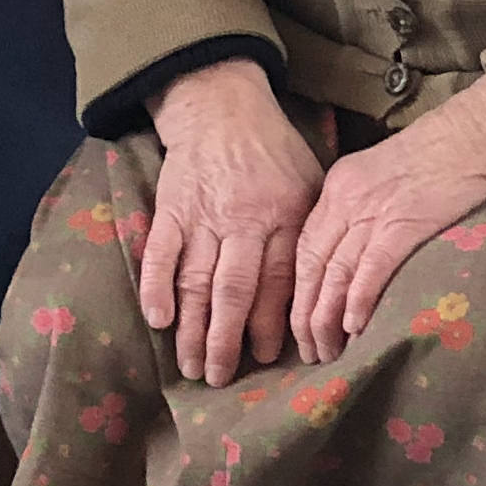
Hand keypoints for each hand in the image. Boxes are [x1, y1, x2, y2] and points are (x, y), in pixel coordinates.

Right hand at [144, 60, 322, 386]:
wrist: (223, 107)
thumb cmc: (274, 151)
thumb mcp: (311, 184)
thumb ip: (314, 233)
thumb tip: (329, 288)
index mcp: (285, 217)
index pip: (279, 281)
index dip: (271, 324)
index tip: (266, 358)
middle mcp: (244, 221)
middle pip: (235, 291)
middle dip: (226, 340)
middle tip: (219, 378)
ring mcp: (204, 215)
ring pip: (195, 281)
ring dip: (191, 328)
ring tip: (190, 366)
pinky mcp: (171, 208)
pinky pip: (160, 253)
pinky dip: (156, 287)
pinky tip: (158, 321)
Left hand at [289, 75, 485, 361]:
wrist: (474, 133)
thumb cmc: (438, 155)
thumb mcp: (381, 175)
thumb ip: (360, 210)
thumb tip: (352, 258)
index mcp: (338, 186)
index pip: (304, 248)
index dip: (298, 292)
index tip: (298, 324)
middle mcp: (346, 200)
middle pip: (312, 267)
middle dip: (305, 316)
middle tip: (308, 352)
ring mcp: (374, 212)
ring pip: (335, 274)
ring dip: (327, 319)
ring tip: (327, 353)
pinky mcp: (404, 223)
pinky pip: (371, 269)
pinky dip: (359, 301)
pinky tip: (354, 327)